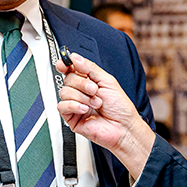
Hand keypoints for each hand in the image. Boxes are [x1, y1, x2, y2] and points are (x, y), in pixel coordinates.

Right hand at [56, 53, 155, 176]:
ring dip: (82, 97)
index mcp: (88, 81)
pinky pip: (62, 107)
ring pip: (64, 92)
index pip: (71, 69)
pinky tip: (86, 109)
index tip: (65, 64)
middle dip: (82, 84)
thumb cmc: (120, 108)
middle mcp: (80, 92)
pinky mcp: (71, 117)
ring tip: (95, 103)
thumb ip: (90, 68)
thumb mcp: (108, 81)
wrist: (124, 128)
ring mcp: (75, 105)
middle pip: (68, 79)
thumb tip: (75, 58)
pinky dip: (74, 106)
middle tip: (94, 90)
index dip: (65, 64)